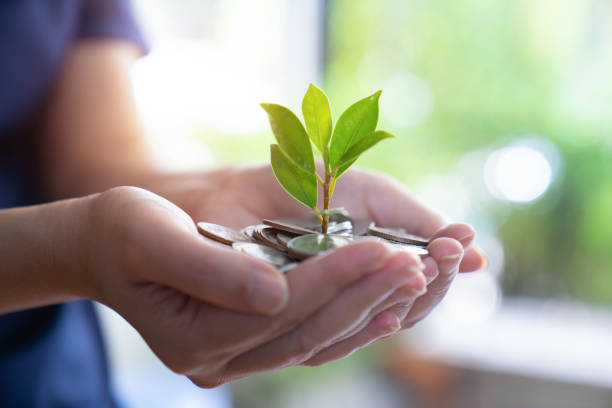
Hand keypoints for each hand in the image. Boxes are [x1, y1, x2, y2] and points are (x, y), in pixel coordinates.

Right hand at [153, 165, 485, 366]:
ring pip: (316, 338)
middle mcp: (218, 360)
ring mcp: (236, 357)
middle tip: (421, 262)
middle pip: (308, 329)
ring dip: (369, 306)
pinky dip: (349, 320)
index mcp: (194, 337)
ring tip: (416, 277)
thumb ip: (206, 267)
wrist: (106, 248)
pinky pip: (309, 338)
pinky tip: (386, 306)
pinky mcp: (249, 343)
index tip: (385, 246)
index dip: (335, 275)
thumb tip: (274, 292)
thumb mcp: (149, 234)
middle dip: (366, 292)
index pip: (281, 306)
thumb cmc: (123, 231)